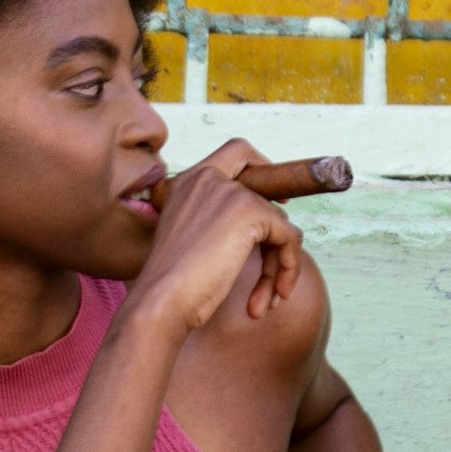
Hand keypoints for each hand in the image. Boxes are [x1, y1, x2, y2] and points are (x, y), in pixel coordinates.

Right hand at [131, 145, 300, 333]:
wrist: (161, 300)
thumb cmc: (172, 284)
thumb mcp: (191, 241)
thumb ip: (217, 222)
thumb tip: (270, 225)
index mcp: (186, 181)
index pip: (236, 151)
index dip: (263, 168)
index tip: (277, 198)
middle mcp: (207, 178)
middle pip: (266, 192)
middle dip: (278, 231)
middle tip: (284, 260)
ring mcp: (228, 192)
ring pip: (278, 222)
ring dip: (279, 263)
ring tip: (267, 298)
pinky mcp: (249, 211)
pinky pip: (289, 237)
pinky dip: (288, 267)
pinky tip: (271, 296)